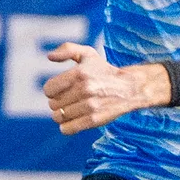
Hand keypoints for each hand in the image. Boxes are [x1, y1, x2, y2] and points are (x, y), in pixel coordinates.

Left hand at [42, 44, 169, 132]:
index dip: (51, 90)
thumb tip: (50, 56)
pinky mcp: (94, 120)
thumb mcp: (88, 54)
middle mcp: (84, 89)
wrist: (130, 88)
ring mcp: (90, 106)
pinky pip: (67, 129)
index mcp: (79, 73)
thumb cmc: (104, 71)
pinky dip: (66, 127)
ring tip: (71, 109)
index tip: (60, 90)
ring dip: (61, 115)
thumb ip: (67, 49)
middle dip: (57, 102)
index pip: (48, 89)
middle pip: (53, 104)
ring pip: (59, 117)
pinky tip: (72, 121)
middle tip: (69, 99)